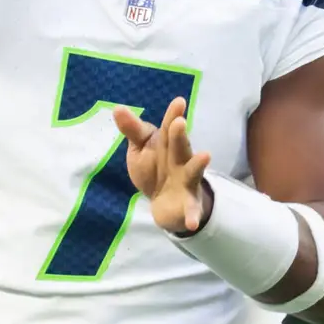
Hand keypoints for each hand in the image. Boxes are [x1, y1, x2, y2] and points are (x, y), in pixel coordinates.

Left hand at [113, 96, 212, 235]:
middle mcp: (181, 159)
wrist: (165, 203)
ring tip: (206, 155)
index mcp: (168, 145)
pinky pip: (191, 210)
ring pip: (192, 171)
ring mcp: (186, 181)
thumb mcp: (141, 149)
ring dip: (198, 164)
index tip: (179, 102)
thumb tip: (117, 107)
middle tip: (180, 122)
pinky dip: (192, 216)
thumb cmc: (154, 168)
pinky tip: (191, 222)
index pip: (169, 128)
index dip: (173, 115)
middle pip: (180, 146)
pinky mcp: (187, 203)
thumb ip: (132, 130)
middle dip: (180, 135)